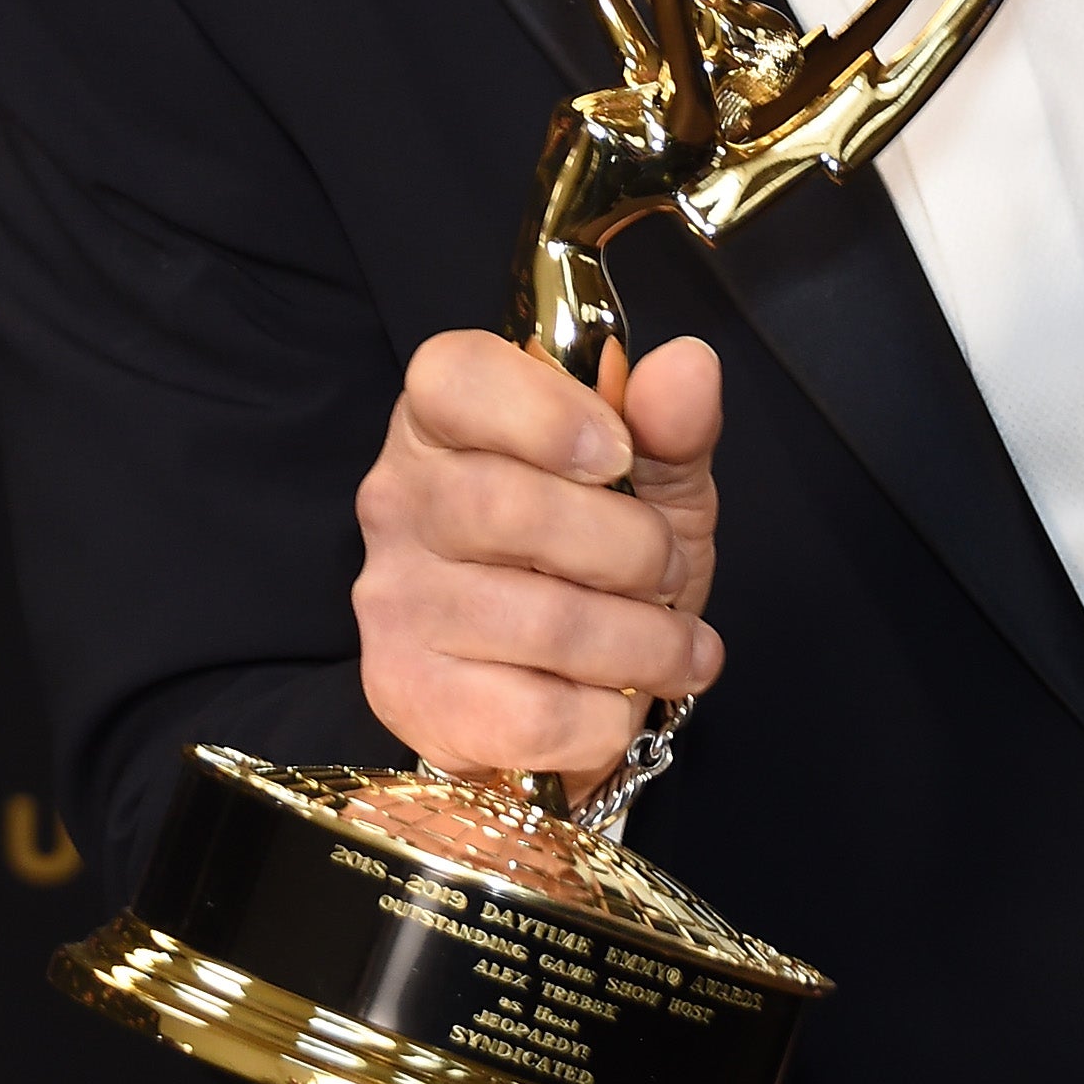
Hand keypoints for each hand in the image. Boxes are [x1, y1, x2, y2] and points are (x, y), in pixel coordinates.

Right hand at [352, 330, 722, 791]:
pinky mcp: (409, 695)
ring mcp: (395, 603)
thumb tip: (688, 366)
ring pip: (541, 622)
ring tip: (678, 648)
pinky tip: (619, 701)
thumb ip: (670, 423)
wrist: (565, 688)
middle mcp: (398, 502)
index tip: (620, 457)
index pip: (454, 378)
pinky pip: (534, 714)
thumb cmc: (601, 561)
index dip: (547, 413)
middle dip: (631, 547)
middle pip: (509, 506)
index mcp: (444, 420)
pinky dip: (606, 717)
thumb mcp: (651, 479)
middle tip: (669, 571)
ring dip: (644, 642)